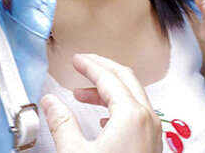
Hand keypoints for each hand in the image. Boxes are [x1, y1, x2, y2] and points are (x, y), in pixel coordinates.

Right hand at [40, 54, 161, 152]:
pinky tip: (103, 118)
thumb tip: (50, 103)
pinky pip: (138, 115)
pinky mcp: (152, 147)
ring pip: (134, 97)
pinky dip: (119, 107)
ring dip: (109, 89)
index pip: (110, 77)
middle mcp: (148, 120)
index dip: (90, 65)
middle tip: (83, 65)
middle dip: (103, 69)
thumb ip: (62, 124)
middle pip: (127, 78)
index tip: (76, 60)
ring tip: (83, 94)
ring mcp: (154, 134)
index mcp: (132, 115)